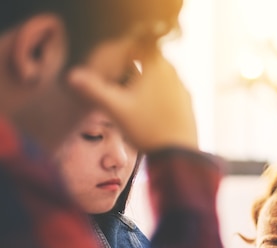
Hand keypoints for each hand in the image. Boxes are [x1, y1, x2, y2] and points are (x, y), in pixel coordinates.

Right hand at [67, 52, 197, 152]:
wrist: (179, 154)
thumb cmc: (148, 130)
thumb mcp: (116, 109)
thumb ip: (94, 89)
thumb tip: (71, 75)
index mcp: (157, 65)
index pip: (134, 45)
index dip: (115, 54)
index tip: (105, 71)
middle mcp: (173, 72)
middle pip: (146, 58)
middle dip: (127, 66)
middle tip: (112, 81)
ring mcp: (182, 87)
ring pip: (157, 74)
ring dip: (140, 79)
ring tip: (126, 97)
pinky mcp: (187, 102)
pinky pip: (167, 89)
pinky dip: (153, 93)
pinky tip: (144, 110)